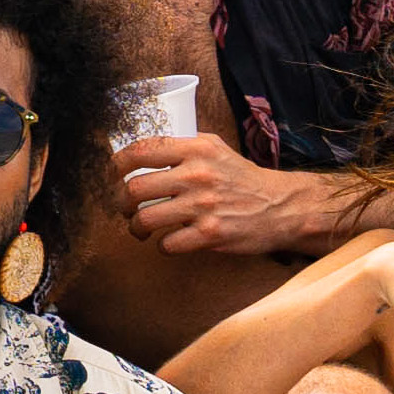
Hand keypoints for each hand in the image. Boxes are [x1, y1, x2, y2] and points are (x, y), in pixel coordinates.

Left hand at [114, 134, 326, 258]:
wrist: (280, 207)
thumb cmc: (243, 179)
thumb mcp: (216, 149)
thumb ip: (183, 147)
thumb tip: (142, 152)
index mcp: (196, 149)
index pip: (142, 151)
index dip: (117, 164)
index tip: (112, 175)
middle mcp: (198, 174)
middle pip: (135, 188)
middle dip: (121, 203)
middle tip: (125, 209)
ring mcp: (203, 205)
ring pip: (145, 219)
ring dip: (136, 228)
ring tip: (141, 229)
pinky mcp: (210, 234)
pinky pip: (167, 244)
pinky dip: (163, 246)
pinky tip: (172, 241)